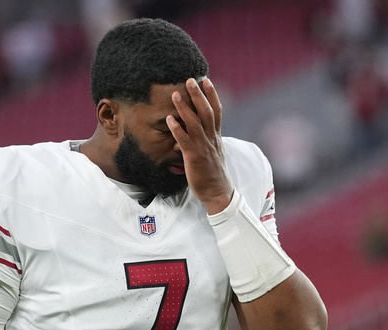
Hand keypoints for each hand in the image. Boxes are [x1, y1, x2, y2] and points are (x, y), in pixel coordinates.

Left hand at [166, 76, 232, 213]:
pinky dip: (177, 129)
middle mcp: (211, 138)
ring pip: (195, 123)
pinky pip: (185, 140)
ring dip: (185, 108)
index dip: (212, 95)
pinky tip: (169, 120)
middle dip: (199, 95)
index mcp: (216, 136)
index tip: (206, 80)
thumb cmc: (212, 173)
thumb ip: (205, 140)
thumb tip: (193, 132)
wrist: (217, 192)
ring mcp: (203, 147)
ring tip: (176, 94)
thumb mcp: (212, 152)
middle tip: (191, 79)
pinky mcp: (194, 157)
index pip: (217, 111)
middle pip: (207, 112)